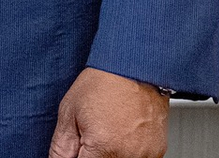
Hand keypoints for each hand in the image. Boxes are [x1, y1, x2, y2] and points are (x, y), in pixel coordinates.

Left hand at [48, 67, 167, 157]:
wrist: (135, 68)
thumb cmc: (103, 84)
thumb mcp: (69, 113)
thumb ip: (61, 147)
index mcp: (103, 148)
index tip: (74, 151)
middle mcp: (128, 156)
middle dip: (89, 155)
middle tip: (88, 137)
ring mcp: (146, 155)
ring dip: (106, 154)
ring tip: (105, 132)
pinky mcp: (157, 152)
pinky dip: (124, 153)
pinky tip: (119, 135)